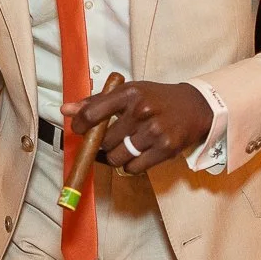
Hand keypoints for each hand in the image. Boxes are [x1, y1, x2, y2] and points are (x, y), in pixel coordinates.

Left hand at [61, 80, 213, 175]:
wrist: (195, 106)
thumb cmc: (156, 99)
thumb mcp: (128, 92)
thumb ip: (96, 102)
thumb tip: (66, 110)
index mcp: (130, 93)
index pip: (93, 113)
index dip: (80, 125)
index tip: (79, 128)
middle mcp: (142, 111)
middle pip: (105, 140)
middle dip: (102, 143)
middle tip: (109, 139)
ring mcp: (155, 131)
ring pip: (117, 157)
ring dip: (115, 156)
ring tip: (124, 146)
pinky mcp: (165, 149)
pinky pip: (133, 167)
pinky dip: (130, 165)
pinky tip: (136, 153)